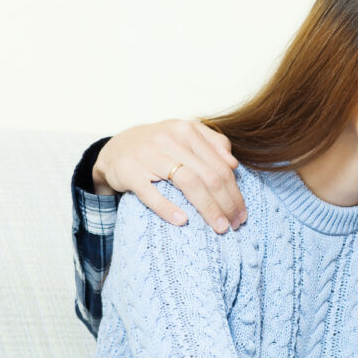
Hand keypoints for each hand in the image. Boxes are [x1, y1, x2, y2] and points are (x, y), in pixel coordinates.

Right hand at [93, 119, 244, 232]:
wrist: (116, 148)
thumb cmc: (159, 146)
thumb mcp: (185, 135)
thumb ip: (212, 143)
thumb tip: (233, 164)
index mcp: (187, 130)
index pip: (220, 166)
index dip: (235, 193)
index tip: (242, 213)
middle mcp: (169, 139)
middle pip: (209, 176)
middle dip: (226, 204)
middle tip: (234, 225)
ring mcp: (148, 155)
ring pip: (188, 182)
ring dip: (208, 208)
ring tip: (219, 227)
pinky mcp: (130, 173)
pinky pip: (151, 194)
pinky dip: (168, 208)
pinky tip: (183, 222)